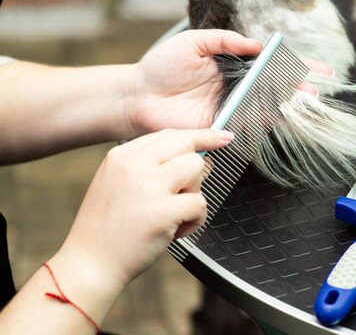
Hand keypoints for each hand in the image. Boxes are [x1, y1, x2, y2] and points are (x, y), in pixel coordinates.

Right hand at [52, 128, 233, 291]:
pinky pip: (200, 203)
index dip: (200, 136)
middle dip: (198, 166)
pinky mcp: (163, 211)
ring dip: (194, 193)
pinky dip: (195, 220)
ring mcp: (149, 187)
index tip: (221, 136)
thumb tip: (197, 156)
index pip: (170, 134)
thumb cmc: (108, 228)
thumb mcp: (118, 183)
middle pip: (187, 145)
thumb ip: (151, 165)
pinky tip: (175, 230)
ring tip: (173, 213)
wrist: (91, 264)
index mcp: (122, 156)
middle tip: (189, 189)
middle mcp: (135, 165)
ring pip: (197, 169)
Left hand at [128, 29, 334, 136]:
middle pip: (277, 88)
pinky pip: (248, 123)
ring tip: (307, 101)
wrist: (138, 95)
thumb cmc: (162, 66)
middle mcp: (237, 86)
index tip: (323, 70)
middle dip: (301, 89)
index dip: (299, 65)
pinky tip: (280, 115)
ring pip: (268, 106)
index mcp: (234, 64)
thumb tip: (258, 45)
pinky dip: (265, 119)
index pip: (272, 63)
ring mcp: (231, 107)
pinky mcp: (221, 125)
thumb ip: (225, 40)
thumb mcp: (193, 42)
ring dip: (289, 105)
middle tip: (317, 90)